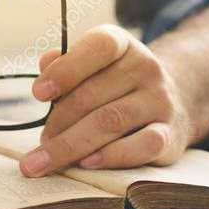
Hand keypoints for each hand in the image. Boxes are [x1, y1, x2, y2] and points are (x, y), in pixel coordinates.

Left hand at [19, 25, 198, 176]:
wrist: (171, 105)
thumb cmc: (115, 87)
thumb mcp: (93, 67)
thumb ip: (67, 64)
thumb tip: (46, 64)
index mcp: (123, 45)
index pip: (98, 47)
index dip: (66, 69)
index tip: (38, 93)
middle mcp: (146, 68)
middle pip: (92, 94)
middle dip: (58, 121)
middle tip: (40, 142)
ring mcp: (160, 102)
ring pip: (110, 122)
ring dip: (71, 144)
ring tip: (45, 160)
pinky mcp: (170, 135)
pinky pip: (142, 146)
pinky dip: (112, 157)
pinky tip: (86, 164)